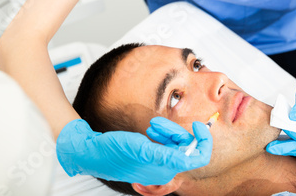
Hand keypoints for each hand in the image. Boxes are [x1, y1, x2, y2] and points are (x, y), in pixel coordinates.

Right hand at [56, 117, 211, 184]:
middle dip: (175, 131)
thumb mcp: (141, 149)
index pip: (197, 158)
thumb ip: (166, 154)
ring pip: (175, 142)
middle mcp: (164, 169)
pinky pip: (166, 142)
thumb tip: (189, 156)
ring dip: (167, 130)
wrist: (93, 152)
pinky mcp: (151, 156)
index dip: (202, 141)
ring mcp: (158, 163)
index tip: (198, 125)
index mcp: (165, 171)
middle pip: (185, 146)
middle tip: (158, 123)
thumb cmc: (114, 152)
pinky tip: (151, 128)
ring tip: (153, 125)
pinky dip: (162, 133)